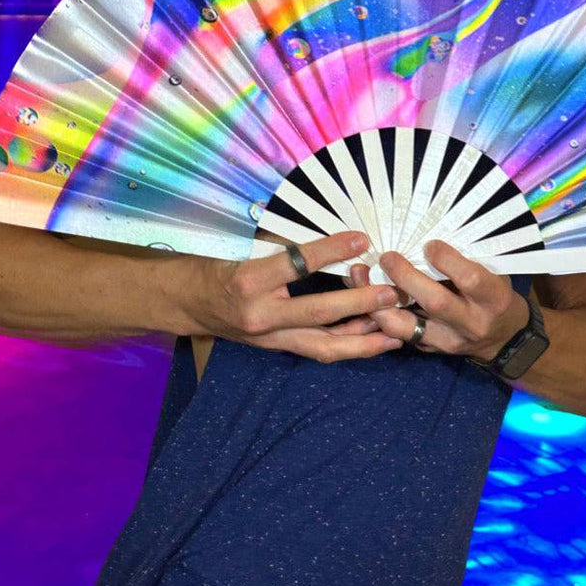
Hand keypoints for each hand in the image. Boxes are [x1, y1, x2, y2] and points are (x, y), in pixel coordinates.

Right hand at [163, 232, 404, 362]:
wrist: (188, 303)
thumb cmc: (219, 267)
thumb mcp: (245, 249)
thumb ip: (285, 245)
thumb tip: (330, 235)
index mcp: (248, 281)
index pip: (295, 264)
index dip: (330, 250)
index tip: (360, 238)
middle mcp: (260, 315)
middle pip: (317, 313)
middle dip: (359, 304)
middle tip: (391, 292)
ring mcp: (269, 338)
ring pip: (324, 345)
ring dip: (363, 337)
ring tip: (396, 326)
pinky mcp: (277, 348)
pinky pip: (319, 349)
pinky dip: (349, 344)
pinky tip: (375, 336)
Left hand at [348, 240, 529, 360]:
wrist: (504, 340)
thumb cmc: (495, 296)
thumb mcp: (493, 274)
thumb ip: (466, 261)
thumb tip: (425, 236)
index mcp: (492, 298)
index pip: (470, 279)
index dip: (447, 260)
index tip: (429, 244)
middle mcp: (471, 322)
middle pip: (435, 302)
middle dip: (406, 277)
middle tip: (386, 257)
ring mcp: (448, 341)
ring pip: (407, 326)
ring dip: (378, 301)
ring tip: (359, 277)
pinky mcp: (430, 349)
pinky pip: (398, 334)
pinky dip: (378, 314)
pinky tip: (362, 295)